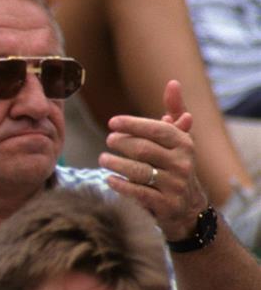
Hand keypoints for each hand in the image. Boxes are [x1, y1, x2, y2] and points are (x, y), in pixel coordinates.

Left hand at [101, 80, 208, 241]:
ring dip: (116, 164)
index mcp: (185, 145)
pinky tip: (109, 179)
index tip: (112, 122)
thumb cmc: (174, 164)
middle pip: (144, 149)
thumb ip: (174, 110)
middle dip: (121, 143)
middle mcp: (183, 164)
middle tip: (109, 140)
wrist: (187, 207)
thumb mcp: (177, 139)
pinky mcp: (166, 205)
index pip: (157, 130)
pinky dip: (120, 185)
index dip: (133, 124)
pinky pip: (138, 193)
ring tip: (103, 159)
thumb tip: (173, 82)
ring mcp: (175, 186)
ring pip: (139, 171)